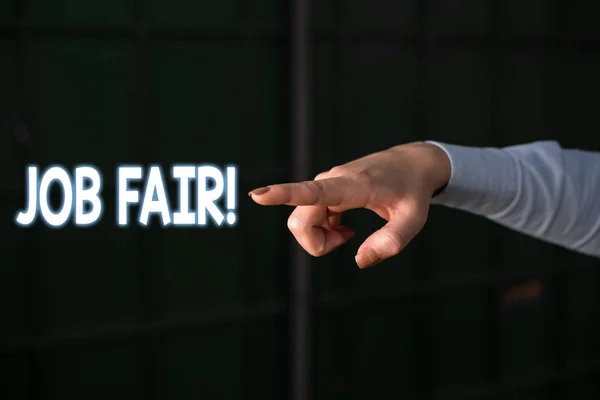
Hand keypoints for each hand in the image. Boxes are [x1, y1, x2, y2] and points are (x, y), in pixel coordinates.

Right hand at [248, 142, 450, 268]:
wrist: (412, 163)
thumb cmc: (413, 191)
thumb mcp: (414, 219)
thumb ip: (391, 242)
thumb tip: (359, 261)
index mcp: (353, 185)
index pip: (313, 191)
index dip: (283, 194)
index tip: (257, 195)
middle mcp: (332, 181)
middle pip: (301, 220)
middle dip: (316, 243)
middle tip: (350, 241)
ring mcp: (326, 185)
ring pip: (302, 220)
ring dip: (320, 238)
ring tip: (350, 235)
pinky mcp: (326, 190)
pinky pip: (309, 217)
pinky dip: (323, 232)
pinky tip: (346, 230)